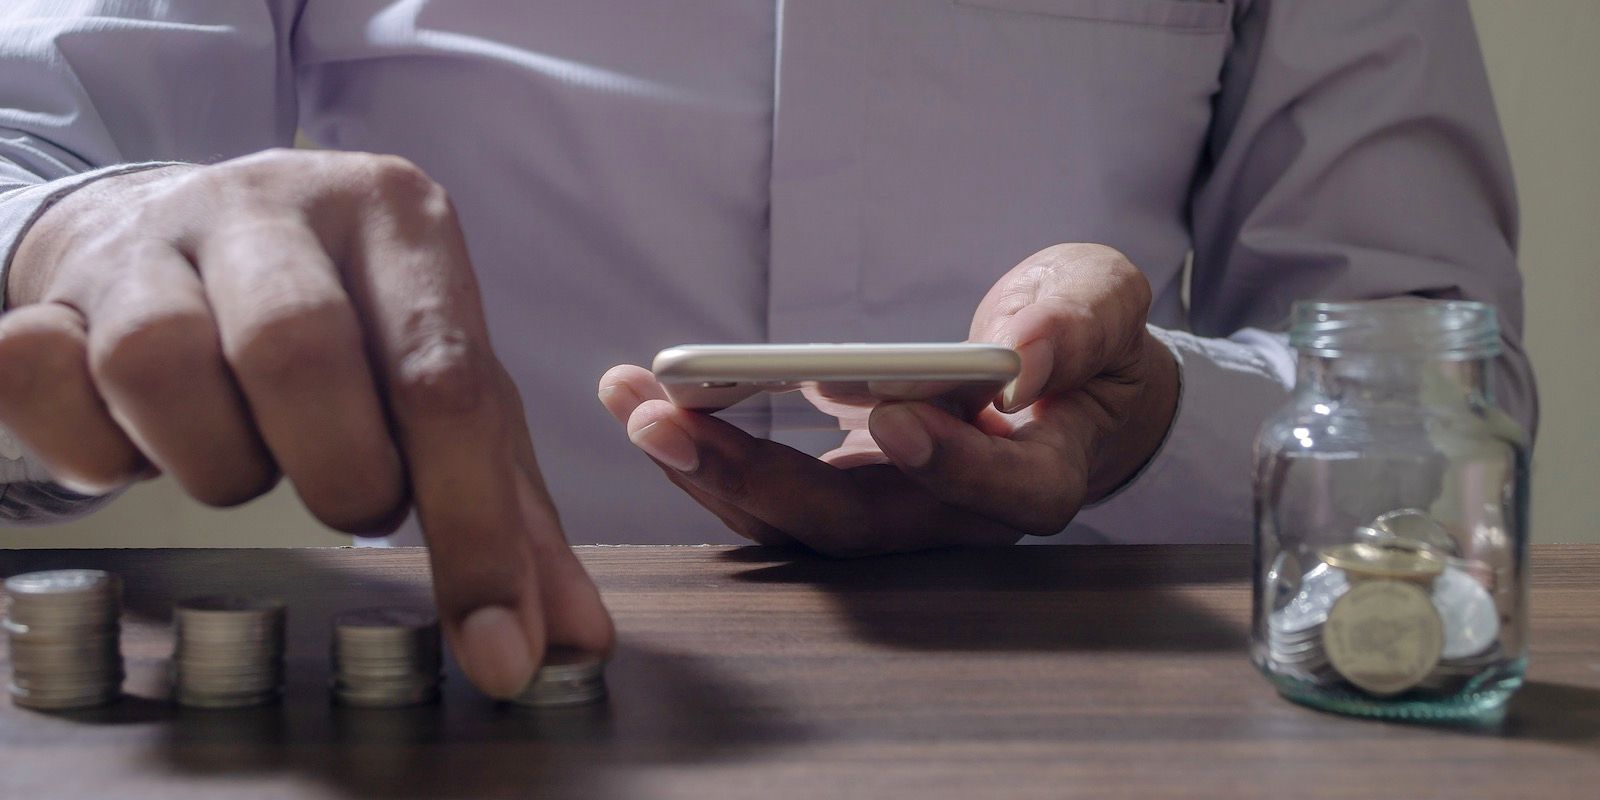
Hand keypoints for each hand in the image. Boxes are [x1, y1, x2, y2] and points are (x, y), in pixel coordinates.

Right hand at [0, 150, 611, 696]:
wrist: (185, 238)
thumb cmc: (350, 331)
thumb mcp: (444, 396)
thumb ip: (509, 513)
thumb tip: (571, 638)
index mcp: (399, 220)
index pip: (443, 381)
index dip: (473, 530)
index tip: (497, 644)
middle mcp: (278, 202)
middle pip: (296, 353)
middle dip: (337, 473)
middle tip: (351, 492)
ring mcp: (157, 235)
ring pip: (159, 363)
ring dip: (215, 462)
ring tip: (249, 456)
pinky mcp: (56, 284)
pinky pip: (42, 374)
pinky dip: (95, 449)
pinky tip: (143, 447)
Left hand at [598, 244, 1177, 555]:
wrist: (1061, 388)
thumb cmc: (1084, 342)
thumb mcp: (1103, 304)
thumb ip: (1078, 323)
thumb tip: (1025, 354)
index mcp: (1040, 475)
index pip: (1001, 492)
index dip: (949, 465)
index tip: (891, 418)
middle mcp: (956, 520)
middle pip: (855, 527)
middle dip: (751, 476)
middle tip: (663, 417)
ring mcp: (893, 517)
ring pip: (794, 523)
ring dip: (704, 467)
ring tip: (632, 402)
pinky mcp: (846, 499)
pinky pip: (771, 498)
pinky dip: (709, 455)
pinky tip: (651, 406)